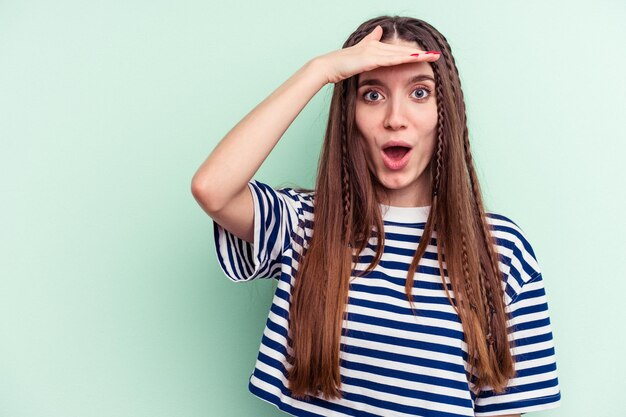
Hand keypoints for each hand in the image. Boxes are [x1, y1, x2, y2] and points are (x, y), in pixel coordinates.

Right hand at [314, 25, 440, 84]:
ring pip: (401, 54)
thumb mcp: (357, 52)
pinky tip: (416, 58)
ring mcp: (374, 51)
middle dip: (421, 53)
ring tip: (433, 57)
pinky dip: (405, 59)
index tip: (427, 55)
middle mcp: (376, 46)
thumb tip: (378, 30)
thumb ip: (369, 41)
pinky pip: (392, 59)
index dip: (413, 52)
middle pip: (403, 51)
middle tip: (437, 55)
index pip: (398, 51)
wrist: (328, 66)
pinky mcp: (370, 58)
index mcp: (374, 47)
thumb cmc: (340, 65)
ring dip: (418, 55)